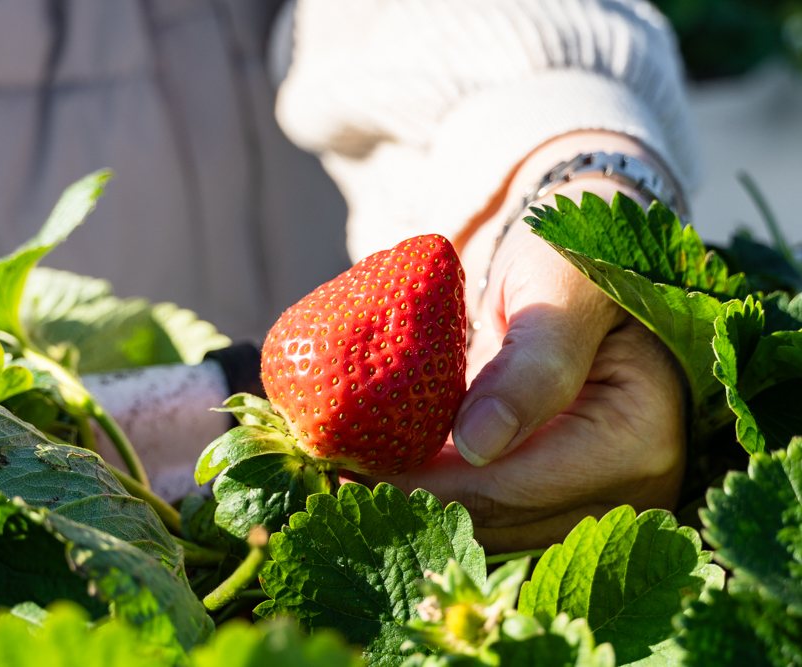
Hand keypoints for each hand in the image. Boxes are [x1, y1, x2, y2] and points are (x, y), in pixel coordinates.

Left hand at [359, 134, 686, 552]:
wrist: (594, 260)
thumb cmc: (578, 257)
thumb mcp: (558, 292)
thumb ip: (530, 367)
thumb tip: (477, 447)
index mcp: (639, 439)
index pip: (515, 487)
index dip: (429, 488)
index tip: (353, 473)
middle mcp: (629, 487)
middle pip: (502, 520)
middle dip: (415, 504)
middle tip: (333, 478)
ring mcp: (600, 495)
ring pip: (495, 525)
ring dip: (421, 506)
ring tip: (347, 477)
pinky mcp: (566, 487)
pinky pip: (498, 506)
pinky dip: (442, 492)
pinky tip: (386, 470)